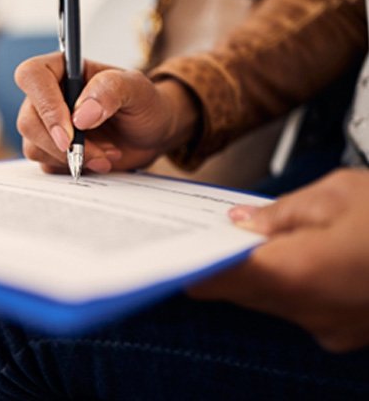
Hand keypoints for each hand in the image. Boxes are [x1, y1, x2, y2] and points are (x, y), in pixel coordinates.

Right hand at [14, 52, 197, 173]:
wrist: (153, 132)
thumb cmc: (144, 102)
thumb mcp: (137, 88)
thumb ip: (111, 90)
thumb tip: (80, 115)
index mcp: (64, 68)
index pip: (33, 76)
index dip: (46, 105)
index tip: (71, 132)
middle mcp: (50, 95)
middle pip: (28, 120)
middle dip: (62, 144)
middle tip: (98, 152)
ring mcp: (48, 124)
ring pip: (34, 146)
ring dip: (73, 158)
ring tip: (108, 153)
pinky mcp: (53, 150)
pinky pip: (47, 165)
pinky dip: (75, 168)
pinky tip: (101, 160)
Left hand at [188, 168, 368, 351]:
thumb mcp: (338, 194)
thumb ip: (281, 211)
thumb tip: (241, 221)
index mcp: (301, 272)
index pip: (224, 277)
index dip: (196, 264)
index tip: (176, 249)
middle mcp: (312, 311)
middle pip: (243, 289)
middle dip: (225, 261)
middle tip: (208, 231)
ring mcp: (331, 327)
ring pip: (270, 299)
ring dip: (259, 271)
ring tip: (252, 235)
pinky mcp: (347, 330)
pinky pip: (300, 308)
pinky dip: (289, 283)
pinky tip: (294, 255)